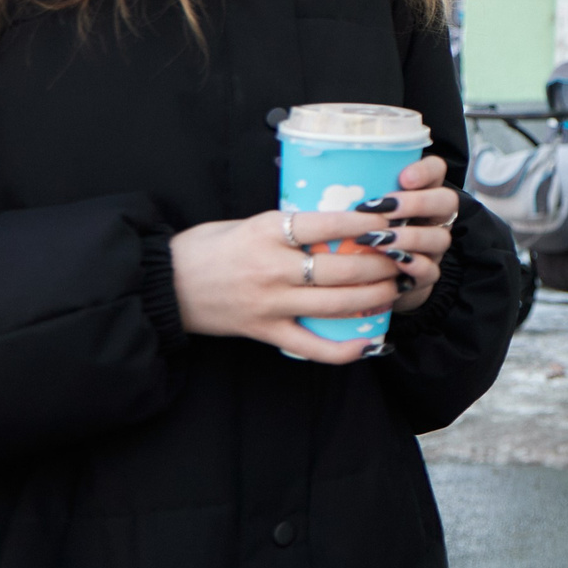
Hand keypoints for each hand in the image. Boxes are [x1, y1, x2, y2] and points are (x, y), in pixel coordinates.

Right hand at [170, 155, 459, 363]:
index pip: (327, 223)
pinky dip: (343, 348)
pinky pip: (311, 346)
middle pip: (340, 267)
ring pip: (335, 303)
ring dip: (374, 296)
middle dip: (381, 263)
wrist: (164, 285)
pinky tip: (369, 341)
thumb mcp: (247, 222)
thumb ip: (288, 224)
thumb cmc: (207, 247)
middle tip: (403, 257)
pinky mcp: (263, 332)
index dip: (366, 223)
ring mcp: (269, 304)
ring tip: (396, 287)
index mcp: (266, 233)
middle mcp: (271, 268)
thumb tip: (337, 219)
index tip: (391, 220)